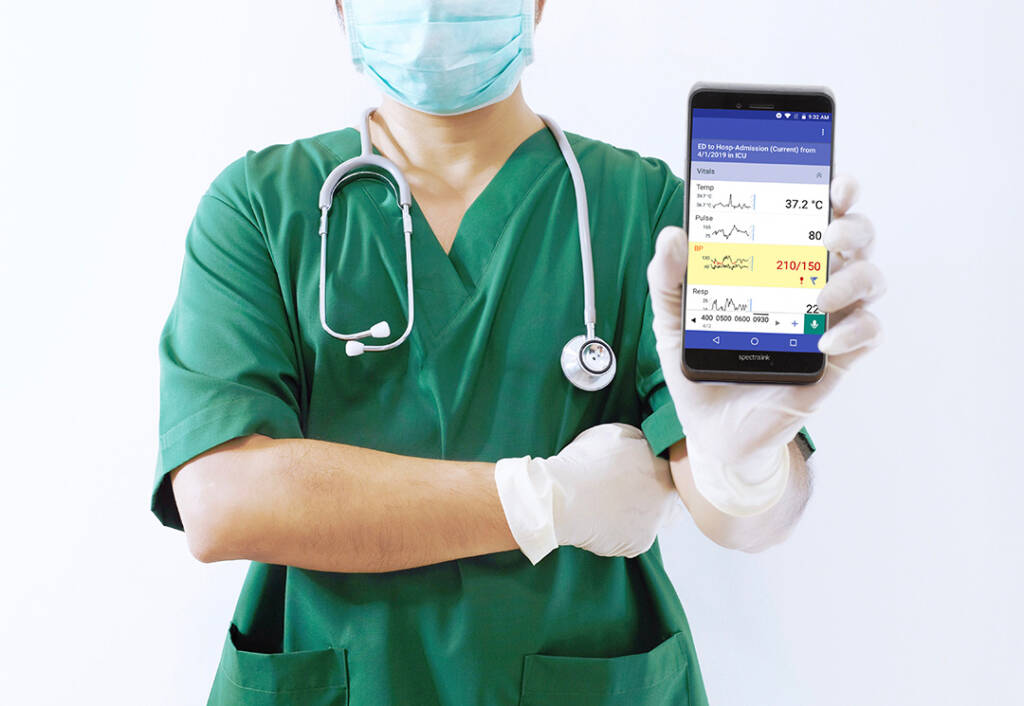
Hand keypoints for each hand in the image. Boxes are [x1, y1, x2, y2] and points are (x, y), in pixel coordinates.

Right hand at [494, 423, 683, 563]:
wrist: (561, 500)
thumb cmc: (584, 462)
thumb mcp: (615, 433)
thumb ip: (640, 440)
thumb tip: (646, 445)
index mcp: (662, 468)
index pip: (674, 469)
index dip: (657, 468)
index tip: (642, 469)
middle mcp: (666, 498)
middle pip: (669, 496)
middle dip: (655, 493)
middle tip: (630, 489)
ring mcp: (654, 523)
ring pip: (653, 518)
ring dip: (640, 513)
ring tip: (611, 504)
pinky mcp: (639, 544)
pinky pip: (635, 535)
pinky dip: (622, 529)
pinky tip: (603, 519)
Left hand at [646, 174, 884, 515]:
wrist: (710, 431)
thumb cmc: (701, 366)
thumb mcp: (673, 320)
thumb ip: (667, 279)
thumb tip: (672, 235)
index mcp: (778, 266)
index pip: (817, 217)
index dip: (837, 192)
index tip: (836, 181)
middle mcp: (811, 286)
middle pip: (857, 240)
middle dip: (854, 226)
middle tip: (828, 234)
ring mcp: (828, 322)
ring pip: (872, 280)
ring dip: (855, 278)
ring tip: (817, 297)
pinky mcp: (835, 362)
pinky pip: (869, 334)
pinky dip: (856, 331)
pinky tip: (824, 341)